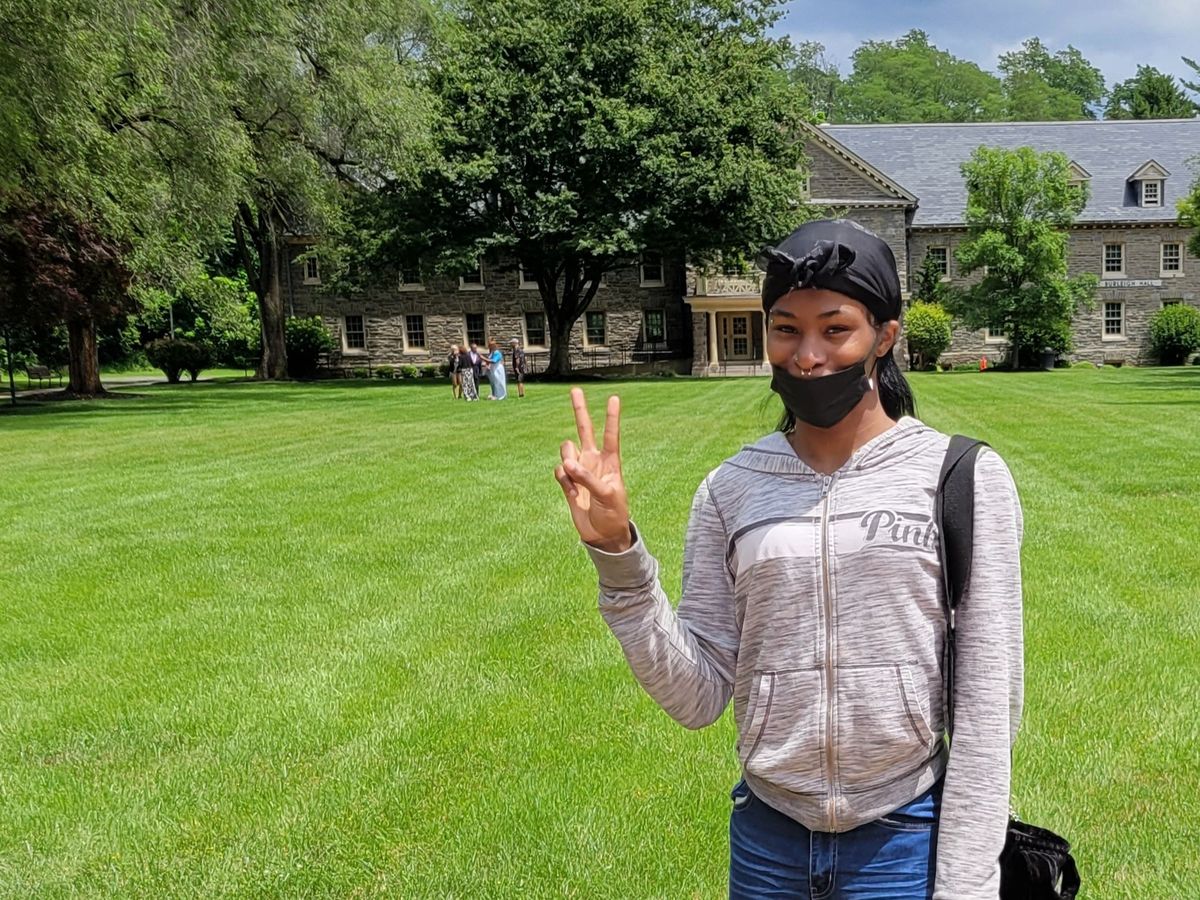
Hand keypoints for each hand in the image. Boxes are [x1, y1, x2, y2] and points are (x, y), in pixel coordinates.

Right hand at [555, 388, 630, 552]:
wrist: (602, 535)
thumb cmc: (613, 514)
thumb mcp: (606, 496)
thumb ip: (587, 478)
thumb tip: (567, 463)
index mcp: (610, 463)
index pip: (610, 435)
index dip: (611, 417)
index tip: (614, 398)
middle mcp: (594, 461)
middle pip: (585, 430)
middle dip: (580, 410)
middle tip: (575, 390)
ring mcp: (580, 471)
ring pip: (567, 450)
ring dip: (567, 457)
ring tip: (573, 473)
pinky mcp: (568, 483)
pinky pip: (559, 472)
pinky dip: (562, 479)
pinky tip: (571, 492)